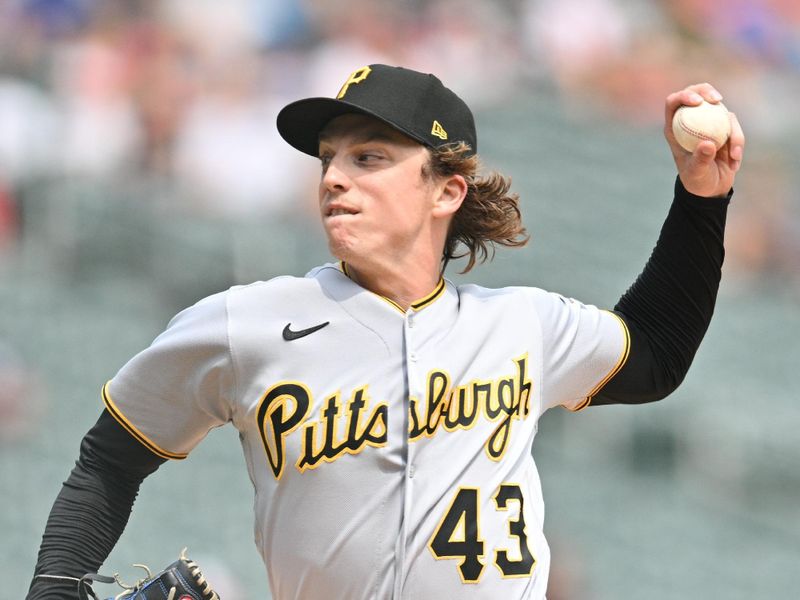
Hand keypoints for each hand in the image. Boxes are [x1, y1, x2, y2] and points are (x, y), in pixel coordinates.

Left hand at [664, 83, 744, 197]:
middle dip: (707, 91)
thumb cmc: (697, 181)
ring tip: (732, 157)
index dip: (684, 96)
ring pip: (721, 110)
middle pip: (697, 94)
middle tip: (717, 100)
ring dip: (731, 133)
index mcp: (674, 128)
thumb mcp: (697, 174)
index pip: (674, 103)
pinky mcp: (725, 127)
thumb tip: (708, 144)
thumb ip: (701, 159)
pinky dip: (738, 143)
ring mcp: (708, 122)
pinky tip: (735, 163)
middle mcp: (690, 120)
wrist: (711, 189)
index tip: (698, 102)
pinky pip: (734, 127)